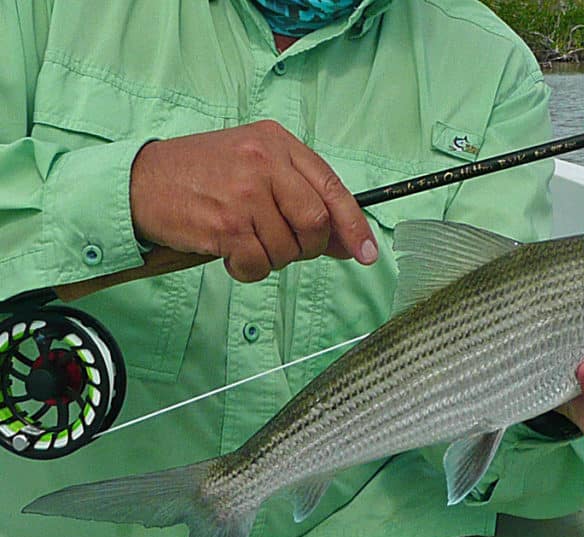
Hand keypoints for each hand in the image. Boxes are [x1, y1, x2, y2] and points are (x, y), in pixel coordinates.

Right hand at [129, 120, 376, 282]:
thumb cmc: (201, 175)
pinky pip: (258, 264)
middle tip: (283, 245)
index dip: (355, 225)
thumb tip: (348, 242)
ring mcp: (245, 193)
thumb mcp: (255, 170)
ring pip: (288, 249)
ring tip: (246, 242)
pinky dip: (249, 270)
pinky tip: (230, 254)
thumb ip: (302, 199)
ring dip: (272, 258)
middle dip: (307, 247)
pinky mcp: (225, 224)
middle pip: (315, 223)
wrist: (140, 182)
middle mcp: (264, 163)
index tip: (368, 253)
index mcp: (277, 143)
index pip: (333, 187)